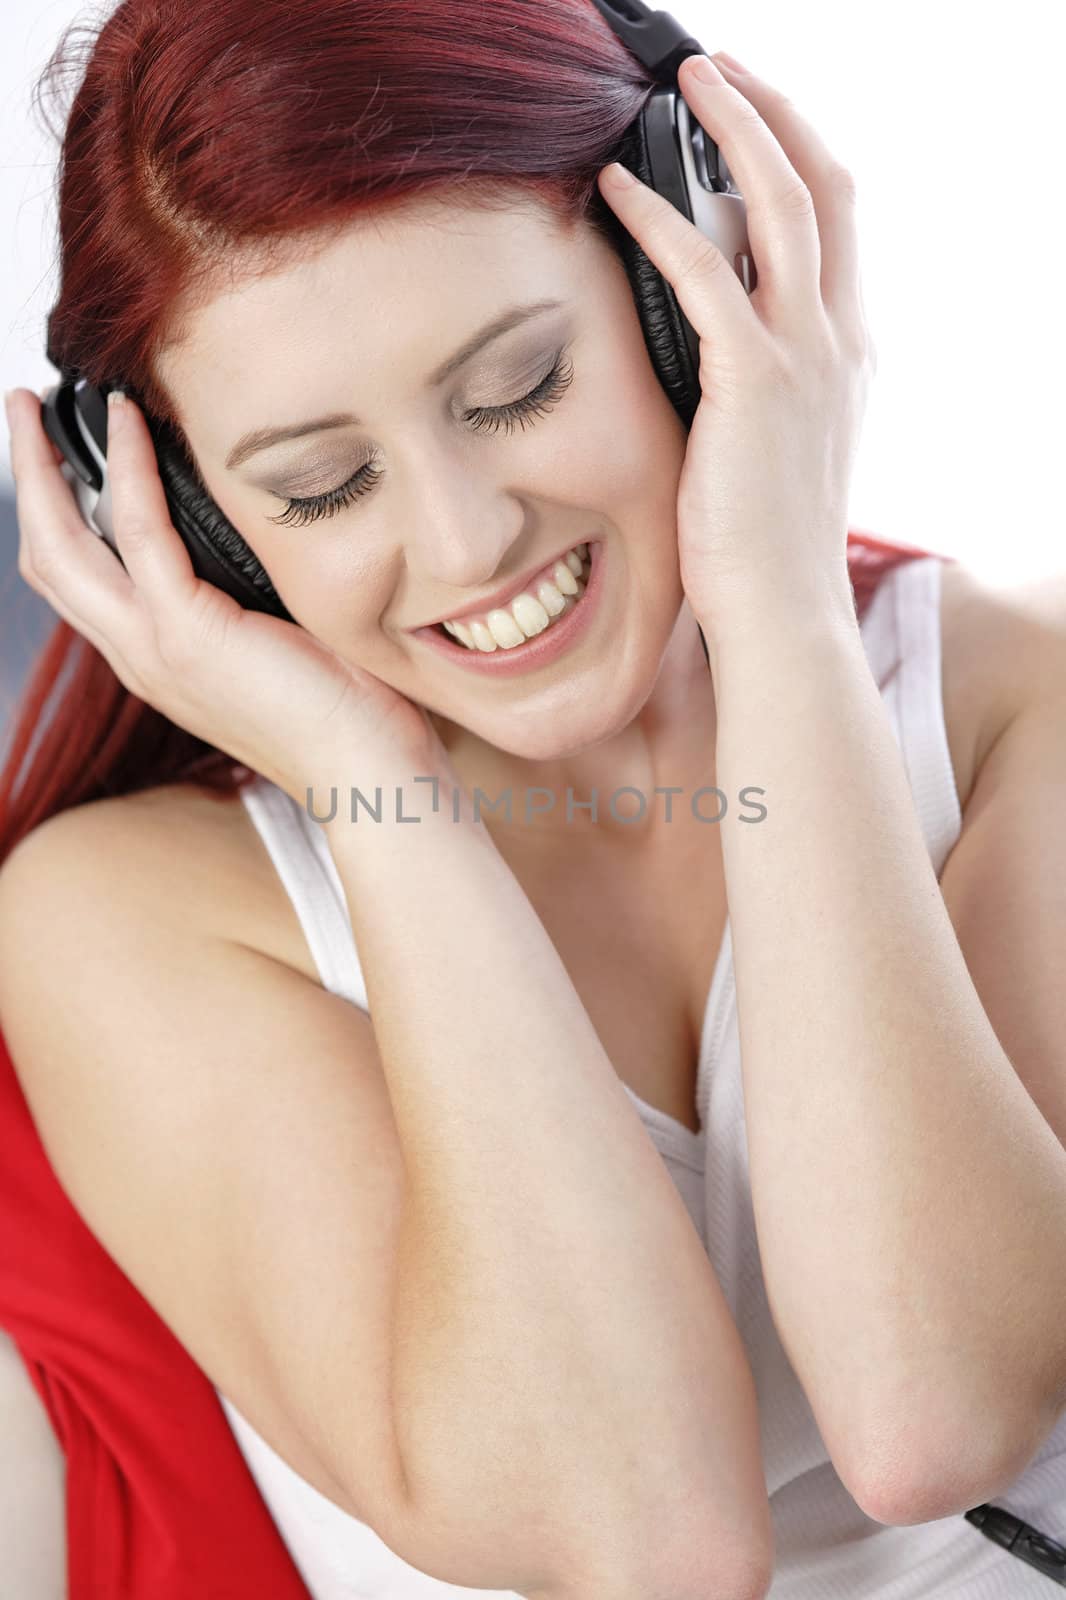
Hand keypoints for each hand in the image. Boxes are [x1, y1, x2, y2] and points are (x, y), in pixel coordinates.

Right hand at [4, 387, 446, 804]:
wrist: (368, 771)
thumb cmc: (348, 709)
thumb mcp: (279, 638)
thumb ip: (244, 592)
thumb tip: (254, 521)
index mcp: (156, 661)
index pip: (77, 583)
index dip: (54, 516)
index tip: (57, 453)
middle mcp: (139, 658)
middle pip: (48, 560)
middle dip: (26, 480)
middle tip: (20, 411)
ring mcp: (155, 650)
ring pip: (63, 547)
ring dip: (42, 466)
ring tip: (34, 406)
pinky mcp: (188, 635)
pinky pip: (140, 531)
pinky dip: (128, 468)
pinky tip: (127, 421)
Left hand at [597, 51, 874, 637]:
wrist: (781, 615)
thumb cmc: (761, 549)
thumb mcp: (772, 450)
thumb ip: (753, 388)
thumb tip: (699, 354)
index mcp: (846, 355)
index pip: (836, 227)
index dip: (799, 158)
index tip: (755, 121)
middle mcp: (839, 342)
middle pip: (825, 188)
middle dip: (776, 114)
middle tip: (722, 72)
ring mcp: (804, 358)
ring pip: (781, 203)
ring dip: (732, 129)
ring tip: (687, 86)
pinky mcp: (753, 383)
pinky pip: (705, 273)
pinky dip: (657, 221)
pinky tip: (615, 190)